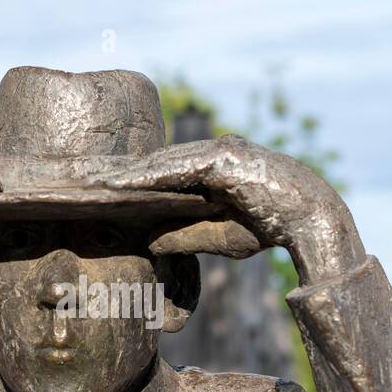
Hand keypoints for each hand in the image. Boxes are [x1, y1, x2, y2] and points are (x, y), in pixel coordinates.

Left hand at [94, 134, 363, 278]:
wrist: (311, 219)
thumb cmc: (269, 227)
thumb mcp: (219, 235)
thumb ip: (184, 235)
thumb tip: (147, 242)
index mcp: (212, 166)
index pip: (162, 171)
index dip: (129, 179)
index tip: (97, 189)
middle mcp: (214, 151)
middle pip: (156, 160)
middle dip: (119, 171)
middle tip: (80, 181)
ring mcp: (220, 150)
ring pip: (162, 161)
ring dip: (126, 173)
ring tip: (90, 184)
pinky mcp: (225, 157)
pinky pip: (178, 167)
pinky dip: (148, 176)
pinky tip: (121, 184)